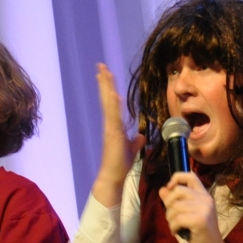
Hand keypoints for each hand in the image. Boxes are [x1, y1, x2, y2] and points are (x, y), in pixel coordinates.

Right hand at [91, 63, 145, 207]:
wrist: (113, 177)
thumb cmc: (120, 165)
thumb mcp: (131, 149)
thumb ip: (135, 141)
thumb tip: (141, 135)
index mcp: (113, 125)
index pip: (111, 102)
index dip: (108, 88)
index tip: (105, 75)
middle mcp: (109, 124)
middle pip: (107, 98)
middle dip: (104, 82)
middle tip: (101, 66)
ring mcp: (110, 128)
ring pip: (108, 103)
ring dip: (106, 87)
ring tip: (103, 72)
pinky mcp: (112, 134)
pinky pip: (113, 115)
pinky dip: (113, 104)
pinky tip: (113, 93)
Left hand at [160, 172, 232, 242]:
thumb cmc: (200, 232)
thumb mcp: (187, 214)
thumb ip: (175, 201)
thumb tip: (162, 189)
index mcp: (204, 195)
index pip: (190, 176)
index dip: (176, 178)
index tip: (170, 188)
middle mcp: (206, 199)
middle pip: (178, 190)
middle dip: (168, 204)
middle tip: (172, 216)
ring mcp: (204, 209)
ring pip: (175, 206)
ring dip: (170, 219)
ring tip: (176, 226)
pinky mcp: (200, 220)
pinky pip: (177, 219)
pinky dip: (173, 227)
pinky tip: (177, 232)